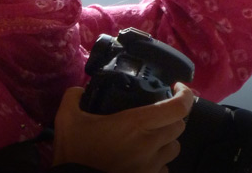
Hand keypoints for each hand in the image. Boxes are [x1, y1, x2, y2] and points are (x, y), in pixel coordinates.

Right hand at [52, 83, 193, 172]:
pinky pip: (164, 169)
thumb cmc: (76, 153)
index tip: (177, 88)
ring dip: (166, 141)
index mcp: (136, 124)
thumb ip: (73, 97)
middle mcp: (151, 145)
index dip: (184, 95)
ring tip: (150, 138)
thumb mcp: (67, 119)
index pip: (177, 108)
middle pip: (179, 127)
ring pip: (174, 149)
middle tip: (156, 113)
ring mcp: (152, 167)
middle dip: (171, 117)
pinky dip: (158, 162)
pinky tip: (143, 160)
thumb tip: (80, 90)